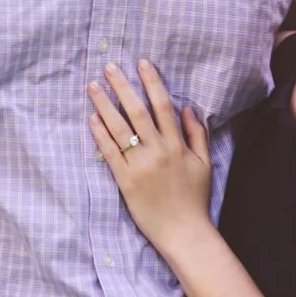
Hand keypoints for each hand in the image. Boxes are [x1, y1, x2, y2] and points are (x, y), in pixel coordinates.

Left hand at [88, 59, 212, 251]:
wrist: (185, 234)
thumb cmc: (195, 199)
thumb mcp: (203, 163)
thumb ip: (196, 133)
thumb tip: (187, 107)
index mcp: (176, 145)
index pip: (162, 105)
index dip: (151, 81)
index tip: (141, 62)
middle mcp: (157, 151)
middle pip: (137, 111)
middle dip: (122, 86)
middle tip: (109, 66)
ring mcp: (139, 166)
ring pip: (119, 129)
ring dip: (104, 104)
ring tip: (92, 86)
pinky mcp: (125, 182)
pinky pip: (109, 154)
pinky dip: (100, 134)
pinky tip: (92, 118)